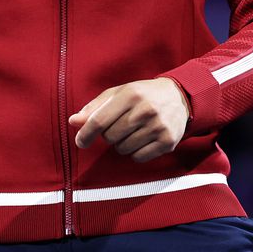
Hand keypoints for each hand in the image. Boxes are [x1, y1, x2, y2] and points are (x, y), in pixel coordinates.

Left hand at [67, 78, 189, 162]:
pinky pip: (138, 158)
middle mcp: (146, 110)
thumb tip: (73, 122)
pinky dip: (135, 153)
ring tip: (132, 131)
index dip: (86, 133)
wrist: (179, 97)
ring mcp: (158, 127)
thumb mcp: (118, 93)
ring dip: (122, 144)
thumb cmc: (142, 95)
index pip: (100, 120)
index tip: (80, 141)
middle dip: (108, 135)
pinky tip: (142, 139)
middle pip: (110, 137)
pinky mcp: (168, 142)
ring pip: (123, 149)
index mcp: (131, 95)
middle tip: (118, 126)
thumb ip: (94, 107)